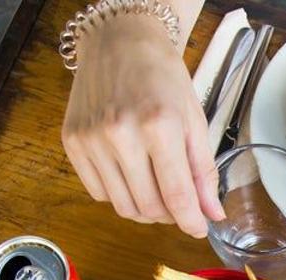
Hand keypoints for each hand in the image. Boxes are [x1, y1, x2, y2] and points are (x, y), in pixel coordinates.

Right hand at [61, 15, 223, 236]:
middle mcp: (120, 133)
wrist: (119, 43)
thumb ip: (204, 171)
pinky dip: (120, 194)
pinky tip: (131, 173)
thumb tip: (212, 214)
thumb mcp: (194, 119)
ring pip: (123, 206)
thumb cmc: (161, 76)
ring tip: (157, 189)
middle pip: (149, 207)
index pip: (176, 195)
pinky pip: (99, 193)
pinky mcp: (72, 143)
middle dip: (170, 216)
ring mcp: (91, 139)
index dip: (191, 221)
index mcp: (159, 124)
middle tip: (179, 205)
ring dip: (145, 209)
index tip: (198, 229)